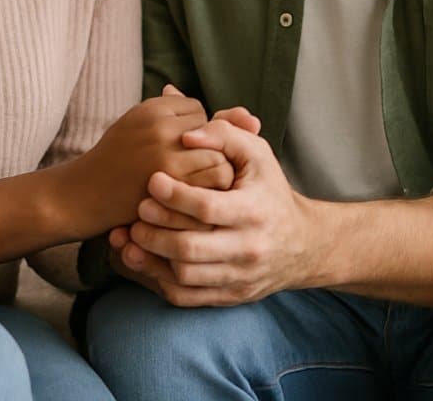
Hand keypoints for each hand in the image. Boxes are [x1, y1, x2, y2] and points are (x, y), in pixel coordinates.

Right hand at [70, 90, 231, 233]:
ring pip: (218, 165)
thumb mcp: (140, 125)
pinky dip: (210, 201)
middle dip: (216, 155)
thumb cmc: (114, 159)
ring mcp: (163, 160)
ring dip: (217, 180)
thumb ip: (178, 114)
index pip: (201, 113)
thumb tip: (239, 113)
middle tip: (205, 172)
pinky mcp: (165, 191)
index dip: (200, 133)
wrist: (80, 195)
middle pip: (215, 137)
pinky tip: (199, 207)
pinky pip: (207, 193)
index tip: (188, 149)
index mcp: (153, 108)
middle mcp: (160, 128)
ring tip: (206, 190)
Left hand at [115, 116, 320, 306]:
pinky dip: (159, 280)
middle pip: (190, 248)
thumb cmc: (269, 190)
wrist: (302, 244)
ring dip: (150, 258)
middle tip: (136, 212)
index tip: (152, 180)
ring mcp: (238, 277)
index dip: (174, 196)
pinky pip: (186, 297)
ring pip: (184, 276)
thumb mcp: (257, 154)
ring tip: (130, 237)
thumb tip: (187, 136)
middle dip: (155, 231)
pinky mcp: (229, 296)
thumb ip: (223, 134)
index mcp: (255, 212)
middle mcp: (248, 249)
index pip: (208, 208)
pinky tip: (144, 259)